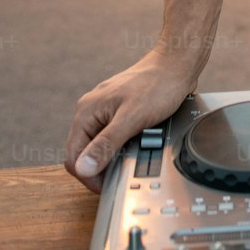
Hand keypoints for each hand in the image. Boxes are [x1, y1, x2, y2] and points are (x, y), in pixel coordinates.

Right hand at [65, 48, 198, 193]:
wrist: (176, 64)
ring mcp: (104, 109)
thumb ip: (106, 143)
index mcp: (87, 111)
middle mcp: (91, 109)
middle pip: (83, 152)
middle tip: (119, 174)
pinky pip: (109, 135)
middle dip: (98, 167)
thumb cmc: (157, 85)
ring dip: (109, 156)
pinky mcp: (117, 110)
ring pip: (97, 144)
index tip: (106, 186)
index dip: (88, 176)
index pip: (73, 156)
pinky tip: (132, 146)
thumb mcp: (132, 118)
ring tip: (127, 159)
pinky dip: (118, 145)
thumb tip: (83, 168)